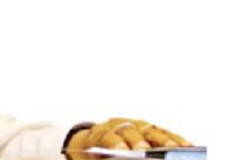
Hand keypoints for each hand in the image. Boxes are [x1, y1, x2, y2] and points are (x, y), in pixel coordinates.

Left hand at [66, 118, 192, 159]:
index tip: (123, 151)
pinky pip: (165, 133)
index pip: (108, 137)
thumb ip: (106, 159)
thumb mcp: (96, 159)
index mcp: (102, 134)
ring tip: (175, 149)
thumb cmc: (98, 156)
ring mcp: (136, 126)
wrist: (97, 143)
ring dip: (163, 139)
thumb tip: (122, 157)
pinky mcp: (151, 130)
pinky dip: (175, 139)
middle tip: (146, 150)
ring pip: (150, 131)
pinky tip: (187, 146)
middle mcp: (120, 126)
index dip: (116, 143)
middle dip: (139, 141)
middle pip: (131, 131)